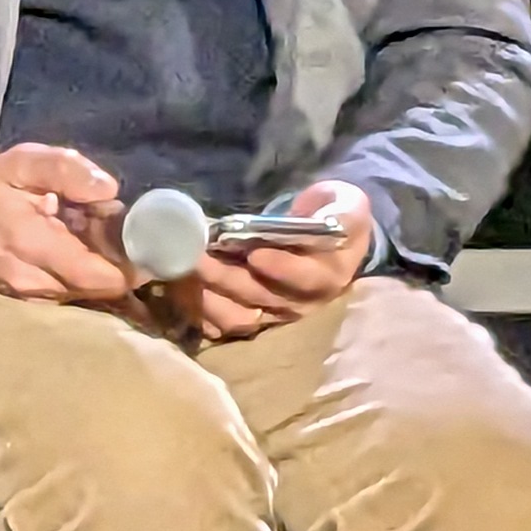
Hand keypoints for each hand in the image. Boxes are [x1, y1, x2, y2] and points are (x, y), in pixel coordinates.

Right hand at [0, 144, 131, 305]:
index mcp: (31, 244)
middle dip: (119, 262)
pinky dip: (83, 273)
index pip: (99, 275)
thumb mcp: (21, 163)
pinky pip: (70, 292)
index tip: (150, 242)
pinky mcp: (28, 300)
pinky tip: (78, 248)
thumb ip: (64, 169)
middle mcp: (32, 281)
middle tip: (126, 232)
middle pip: (99, 286)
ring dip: (101, 268)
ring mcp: (29, 296)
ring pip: (87, 292)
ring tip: (98, 236)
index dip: (132, 265)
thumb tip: (109, 190)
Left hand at [177, 181, 375, 339]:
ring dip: (208, 298)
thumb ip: (342, 212)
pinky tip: (182, 290)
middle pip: (261, 296)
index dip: (283, 269)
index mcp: (330, 274)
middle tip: (197, 256)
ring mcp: (275, 314)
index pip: (307, 278)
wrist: (328, 245)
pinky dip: (201, 311)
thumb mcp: (347, 205)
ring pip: (239, 317)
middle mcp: (302, 301)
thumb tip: (328, 218)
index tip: (255, 254)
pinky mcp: (254, 318)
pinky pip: (224, 325)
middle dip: (226, 277)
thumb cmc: (333, 218)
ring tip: (185, 272)